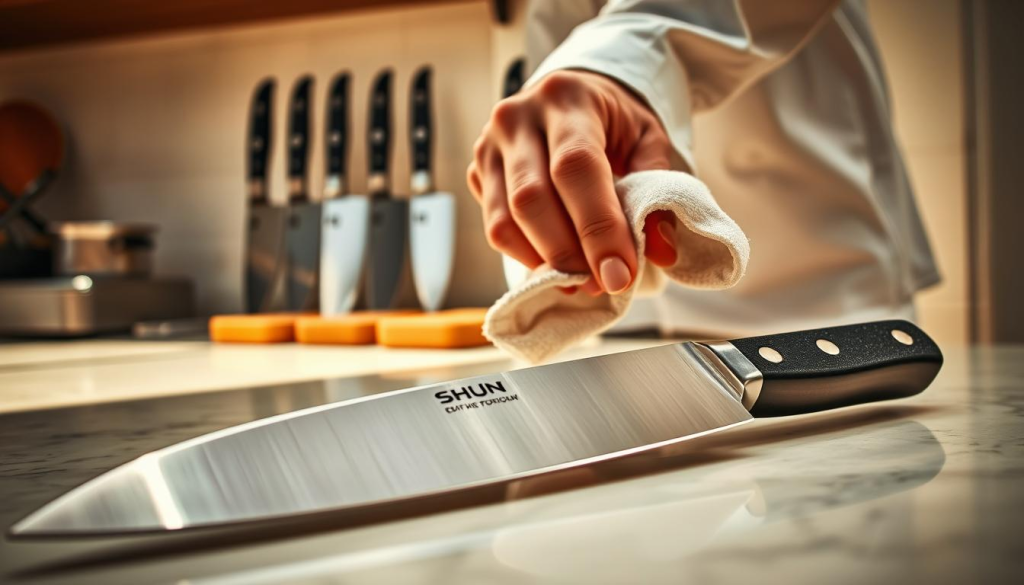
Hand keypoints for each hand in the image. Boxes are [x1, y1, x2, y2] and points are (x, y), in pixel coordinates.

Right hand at [467, 70, 677, 294]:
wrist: (570, 96)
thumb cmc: (613, 120)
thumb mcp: (648, 139)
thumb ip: (657, 189)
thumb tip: (661, 251)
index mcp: (566, 98)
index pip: (576, 167)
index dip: (597, 226)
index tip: (620, 273)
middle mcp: (517, 117)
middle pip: (532, 198)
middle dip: (570, 253)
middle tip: (603, 283)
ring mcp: (488, 146)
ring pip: (506, 220)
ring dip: (546, 261)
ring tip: (583, 280)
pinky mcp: (477, 173)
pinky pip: (495, 227)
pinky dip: (526, 256)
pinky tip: (557, 264)